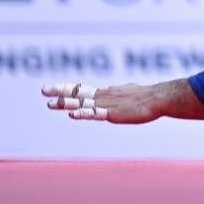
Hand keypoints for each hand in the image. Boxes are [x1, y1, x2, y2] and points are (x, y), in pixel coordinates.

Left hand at [42, 82, 162, 123]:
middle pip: (79, 93)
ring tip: (50, 104)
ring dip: (66, 103)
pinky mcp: (113, 114)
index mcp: (107, 93)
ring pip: (83, 103)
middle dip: (61, 92)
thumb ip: (116, 92)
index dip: (67, 89)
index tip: (53, 88)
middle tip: (43, 90)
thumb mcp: (128, 92)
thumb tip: (109, 88)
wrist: (160, 98)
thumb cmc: (148, 96)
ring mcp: (108, 104)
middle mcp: (104, 96)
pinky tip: (72, 115)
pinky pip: (95, 113)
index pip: (83, 89)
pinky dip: (83, 113)